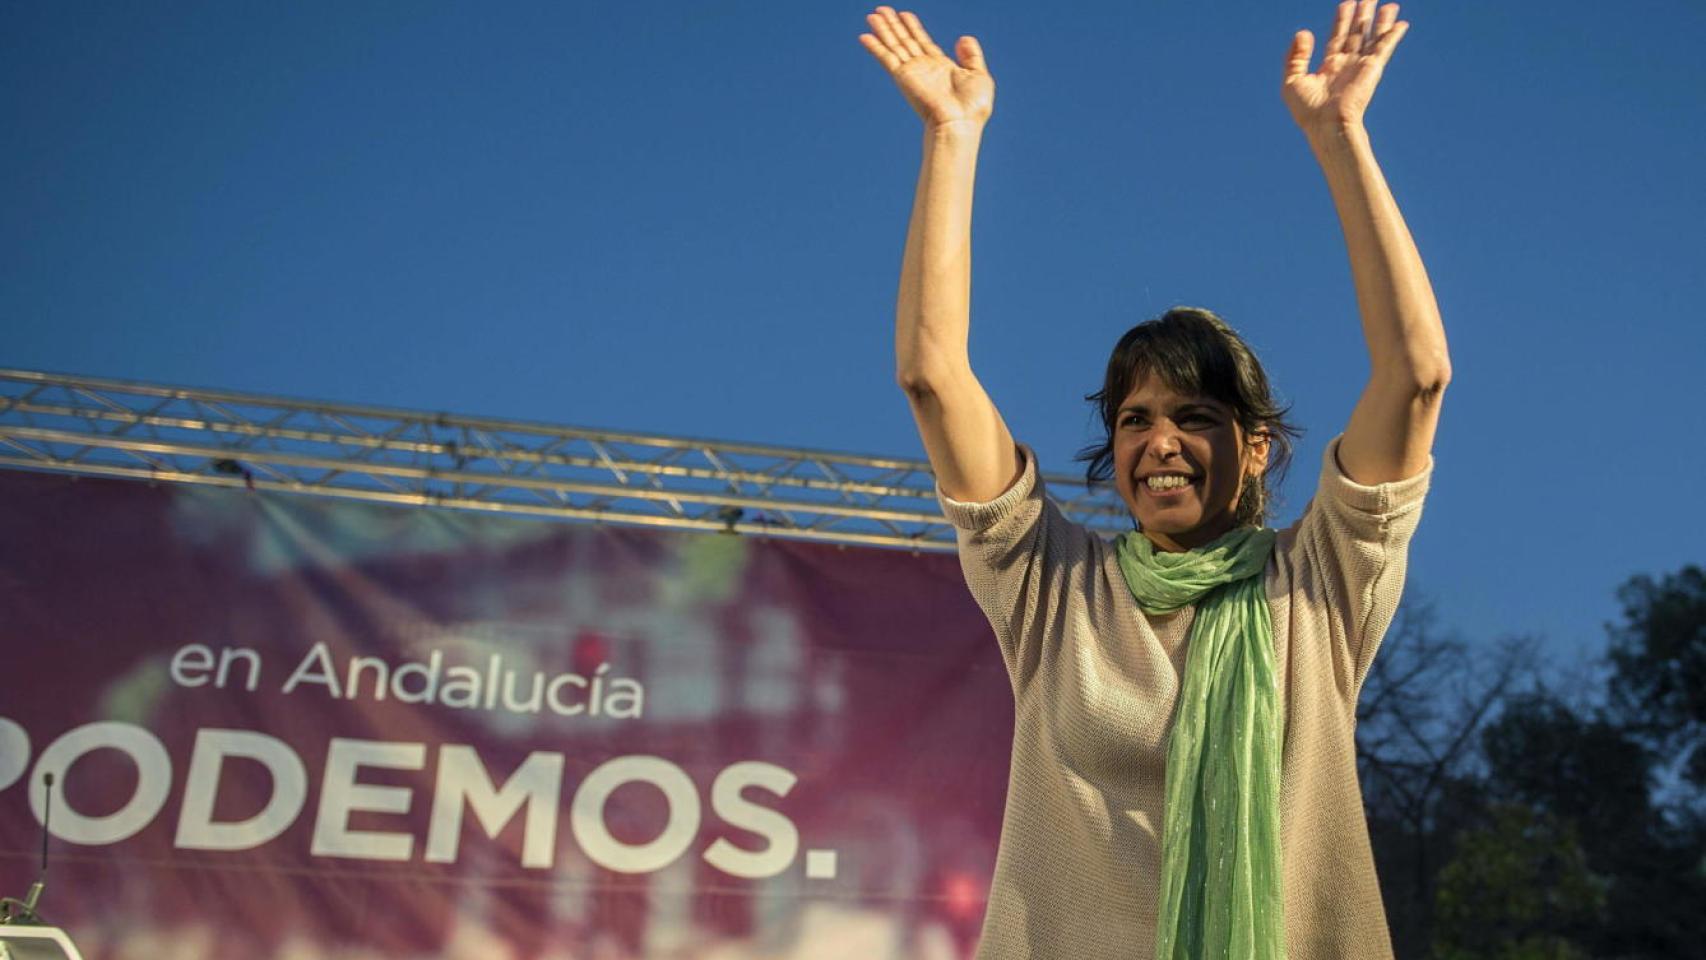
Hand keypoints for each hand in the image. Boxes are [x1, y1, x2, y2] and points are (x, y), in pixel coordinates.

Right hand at [858, 7, 992, 129]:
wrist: (960, 123)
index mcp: (940, 67)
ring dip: (883, 30)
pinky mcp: (903, 77)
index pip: (922, 42)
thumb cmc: (972, 107)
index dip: (913, 28)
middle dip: (894, 25)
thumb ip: (971, 55)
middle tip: (881, 9)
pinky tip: (865, 36)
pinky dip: (876, 47)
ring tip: (873, 15)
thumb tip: (963, 37)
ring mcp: (911, 72)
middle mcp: (923, 68)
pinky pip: (887, 58)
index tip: (904, 14)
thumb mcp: (978, 74)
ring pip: (894, 45)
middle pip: (905, 41)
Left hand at [1283, 0, 1408, 133]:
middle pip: (1356, 35)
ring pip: (1371, 38)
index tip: (1346, 4)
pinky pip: (1384, 47)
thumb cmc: (1308, 111)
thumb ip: (1295, 56)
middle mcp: (1346, 65)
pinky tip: (1401, 23)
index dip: (1341, 21)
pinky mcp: (1372, 68)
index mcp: (1328, 68)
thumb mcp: (1292, 80)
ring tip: (1388, 4)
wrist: (1326, 124)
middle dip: (1362, 16)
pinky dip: (1392, 35)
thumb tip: (1303, 32)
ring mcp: (1360, 66)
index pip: (1337, 39)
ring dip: (1380, 21)